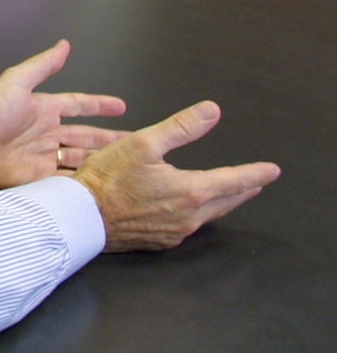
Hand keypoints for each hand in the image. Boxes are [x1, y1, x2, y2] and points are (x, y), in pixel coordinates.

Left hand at [0, 40, 127, 188]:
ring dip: (103, 160)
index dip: (100, 105)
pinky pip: (69, 179)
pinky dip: (86, 181)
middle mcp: (48, 133)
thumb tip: (64, 45)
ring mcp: (46, 156)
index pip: (79, 105)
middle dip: (110, 139)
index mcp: (44, 109)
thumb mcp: (18, 82)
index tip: (122, 106)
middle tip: (135, 142)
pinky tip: (105, 184)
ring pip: (83, 158)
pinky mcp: (41, 178)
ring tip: (127, 164)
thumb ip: (43, 66)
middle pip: (87, 136)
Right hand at [72, 101, 280, 251]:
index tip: (272, 171)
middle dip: (242, 191)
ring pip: (208, 216)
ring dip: (221, 202)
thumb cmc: (109, 177)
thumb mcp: (143, 143)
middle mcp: (190, 216)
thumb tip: (212, 111)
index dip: (255, 174)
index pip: (234, 181)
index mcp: (191, 191)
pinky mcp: (160, 242)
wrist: (81, 216)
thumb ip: (181, 127)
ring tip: (227, 193)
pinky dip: (197, 214)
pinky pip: (188, 226)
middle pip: (226, 202)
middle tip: (254, 183)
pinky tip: (189, 209)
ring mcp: (176, 232)